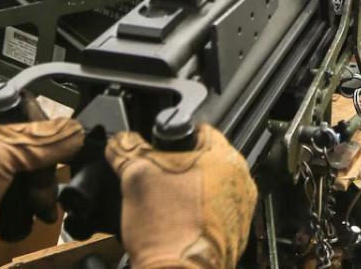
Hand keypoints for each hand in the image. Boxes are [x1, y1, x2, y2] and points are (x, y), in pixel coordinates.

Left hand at [0, 106, 83, 266]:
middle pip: (43, 144)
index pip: (31, 108)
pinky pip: (36, 193)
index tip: (55, 149)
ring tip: (36, 208)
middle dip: (44, 171)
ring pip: (43, 171)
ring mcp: (2, 168)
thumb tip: (78, 131)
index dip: (47, 128)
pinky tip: (29, 214)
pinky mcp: (7, 194)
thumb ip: (41, 141)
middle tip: (37, 189)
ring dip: (42, 193)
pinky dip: (36, 206)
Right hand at [106, 125, 256, 268]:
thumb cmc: (167, 229)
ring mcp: (239, 207)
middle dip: (177, 166)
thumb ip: (127, 148)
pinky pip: (212, 211)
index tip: (157, 149)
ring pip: (207, 185)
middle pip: (204, 158)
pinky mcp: (234, 231)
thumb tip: (119, 140)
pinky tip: (175, 220)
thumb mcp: (134, 175)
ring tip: (164, 203)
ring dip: (186, 190)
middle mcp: (241, 180)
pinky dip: (194, 212)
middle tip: (156, 178)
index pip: (198, 129)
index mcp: (225, 157)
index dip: (171, 138)